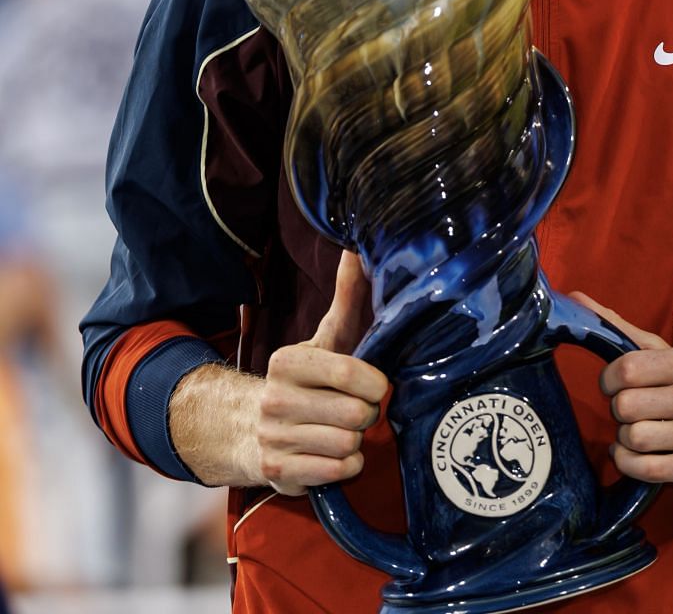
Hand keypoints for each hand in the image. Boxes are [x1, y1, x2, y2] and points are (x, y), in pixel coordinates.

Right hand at [255, 250, 385, 494]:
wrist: (248, 430)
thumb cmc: (306, 381)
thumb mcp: (326, 340)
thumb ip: (347, 298)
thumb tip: (357, 249)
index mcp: (287, 362)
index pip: (351, 373)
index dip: (375, 383)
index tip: (377, 385)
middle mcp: (273, 398)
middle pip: (356, 413)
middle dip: (367, 414)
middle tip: (356, 410)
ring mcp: (272, 437)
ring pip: (349, 444)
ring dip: (355, 440)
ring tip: (340, 430)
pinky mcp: (276, 472)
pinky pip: (338, 470)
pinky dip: (346, 465)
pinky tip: (332, 453)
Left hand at [573, 292, 672, 490]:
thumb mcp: (669, 356)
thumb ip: (621, 330)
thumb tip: (574, 299)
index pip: (627, 368)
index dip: (609, 379)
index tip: (616, 384)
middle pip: (625, 406)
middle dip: (620, 410)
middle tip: (632, 411)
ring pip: (633, 438)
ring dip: (624, 439)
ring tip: (638, 433)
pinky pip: (643, 468)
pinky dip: (628, 462)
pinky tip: (636, 455)